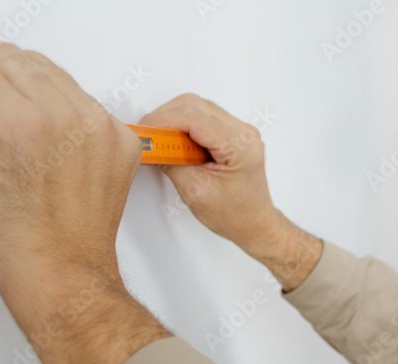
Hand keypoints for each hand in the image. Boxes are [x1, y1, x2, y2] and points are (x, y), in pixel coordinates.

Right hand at [0, 42, 140, 294]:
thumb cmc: (12, 239)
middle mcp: (58, 117)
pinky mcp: (121, 140)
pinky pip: (88, 102)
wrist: (60, 273)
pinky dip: (71, 114)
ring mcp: (95, 127)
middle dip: (0, 85)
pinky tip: (57, 145)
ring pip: (54, 75)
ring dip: (35, 93)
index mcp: (8, 119)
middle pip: (17, 61)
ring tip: (24, 129)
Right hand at [138, 93, 283, 256]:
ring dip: (174, 121)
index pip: (193, 116)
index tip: (143, 132)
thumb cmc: (235, 215)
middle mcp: (244, 133)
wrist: (253, 224)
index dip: (161, 120)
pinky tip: (177, 144)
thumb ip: (169, 162)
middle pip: (194, 105)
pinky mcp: (233, 134)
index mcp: (241, 145)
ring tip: (163, 144)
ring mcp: (241, 131)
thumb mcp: (194, 191)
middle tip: (149, 138)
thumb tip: (148, 144)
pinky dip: (184, 126)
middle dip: (165, 118)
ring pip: (197, 107)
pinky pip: (203, 118)